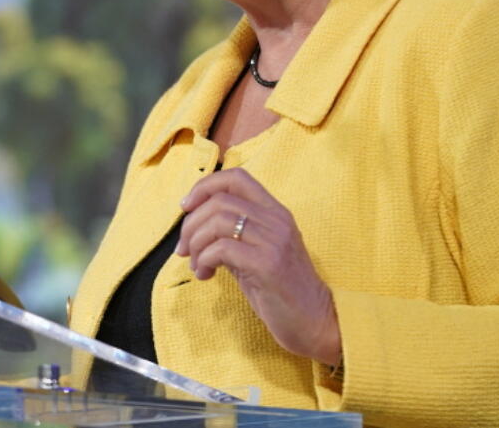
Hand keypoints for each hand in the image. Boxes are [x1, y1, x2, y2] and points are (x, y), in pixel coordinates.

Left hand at [176, 167, 341, 365]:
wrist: (315, 321)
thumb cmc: (282, 291)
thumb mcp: (257, 254)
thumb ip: (233, 236)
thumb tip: (194, 228)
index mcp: (275, 212)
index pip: (236, 177)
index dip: (204, 186)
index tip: (186, 208)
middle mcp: (276, 219)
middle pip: (220, 199)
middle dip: (191, 223)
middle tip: (183, 249)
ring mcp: (274, 240)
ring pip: (218, 221)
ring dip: (195, 243)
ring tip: (196, 264)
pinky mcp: (267, 264)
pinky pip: (222, 248)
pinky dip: (204, 260)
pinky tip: (205, 275)